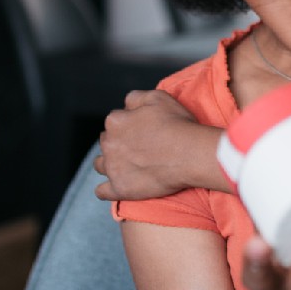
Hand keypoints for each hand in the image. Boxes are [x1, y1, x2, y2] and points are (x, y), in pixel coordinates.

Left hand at [94, 90, 224, 199]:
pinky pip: (102, 192)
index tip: (142, 130)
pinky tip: (116, 186)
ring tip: (126, 166)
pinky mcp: (120, 188)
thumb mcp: (158, 97)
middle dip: (118, 143)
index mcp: (116, 121)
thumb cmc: (177, 125)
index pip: (115, 120)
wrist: (189, 154)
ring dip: (109, 163)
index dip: (129, 124)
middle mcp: (109, 143)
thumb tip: (126, 104)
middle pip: (107, 141)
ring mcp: (113, 168)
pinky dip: (106, 190)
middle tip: (138, 147)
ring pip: (100, 164)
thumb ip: (136, 97)